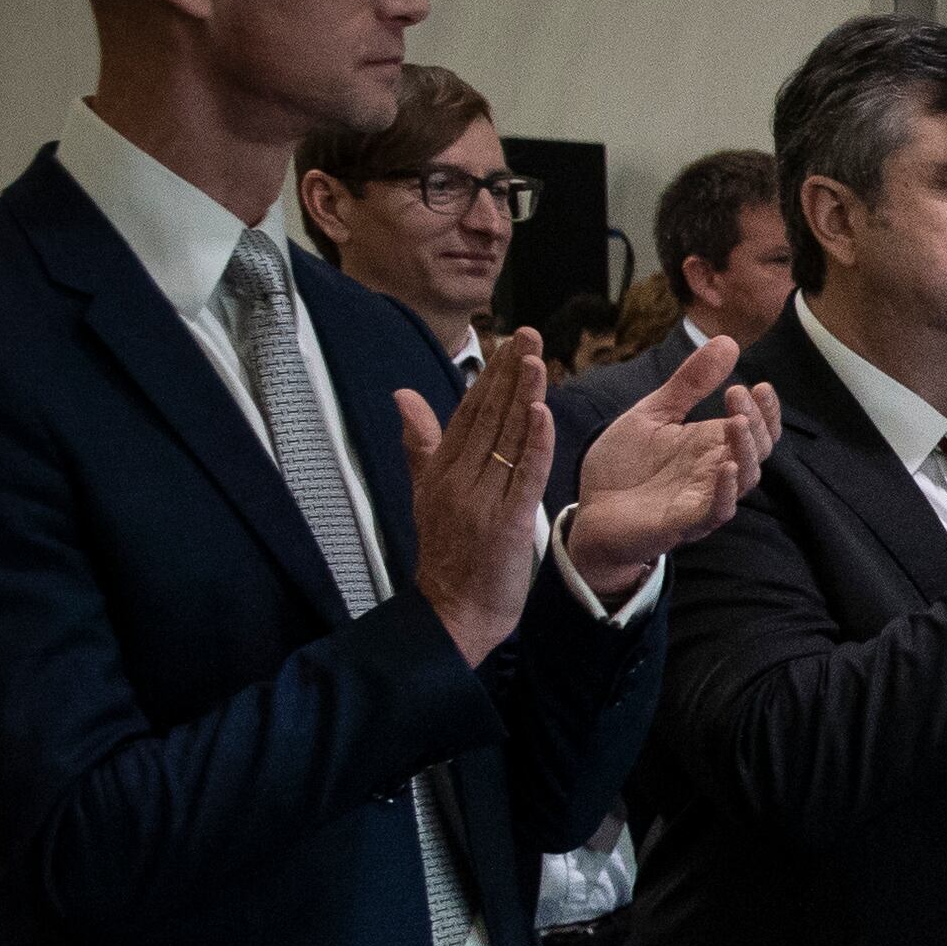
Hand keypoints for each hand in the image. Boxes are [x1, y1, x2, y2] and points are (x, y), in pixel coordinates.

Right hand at [394, 332, 557, 664]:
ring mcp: (481, 498)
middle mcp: (458, 478)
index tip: (509, 342)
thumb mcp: (426, 494)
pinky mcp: (505, 522)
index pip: (468, 411)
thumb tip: (403, 395)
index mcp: (441, 469)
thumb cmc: (448, 555)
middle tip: (528, 333)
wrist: (452, 612)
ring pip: (505, 439)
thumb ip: (419, 443)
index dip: (489, 375)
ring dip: (523, 396)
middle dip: (508, 372)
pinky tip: (543, 413)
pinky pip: (523, 475)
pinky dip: (534, 443)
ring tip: (536, 358)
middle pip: (486, 415)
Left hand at [558, 328, 773, 599]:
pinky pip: (717, 511)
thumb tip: (729, 341)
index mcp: (711, 446)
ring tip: (735, 421)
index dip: (766, 410)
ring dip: (745, 451)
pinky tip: (726, 467)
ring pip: (744, 479)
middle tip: (739, 393)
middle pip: (756, 450)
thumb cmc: (624, 467)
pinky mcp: (685, 523)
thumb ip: (689, 383)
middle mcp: (715, 472)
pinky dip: (726, 492)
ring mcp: (703, 499)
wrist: (590, 512)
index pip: (756, 429)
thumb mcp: (653, 413)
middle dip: (755, 422)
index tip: (761, 384)